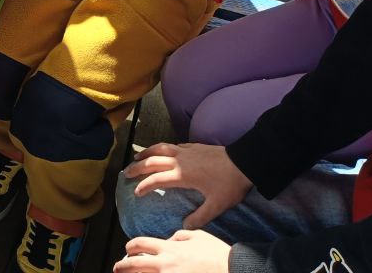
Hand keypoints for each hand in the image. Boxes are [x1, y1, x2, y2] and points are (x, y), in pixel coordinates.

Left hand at [113, 230, 231, 272]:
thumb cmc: (217, 254)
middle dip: (122, 266)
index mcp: (169, 249)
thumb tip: (169, 240)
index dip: (131, 247)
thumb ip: (179, 237)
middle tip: (117, 268)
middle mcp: (164, 265)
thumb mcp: (198, 236)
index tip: (128, 250)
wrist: (233, 271)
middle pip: (134, 265)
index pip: (140, 244)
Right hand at [124, 143, 251, 229]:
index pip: (156, 179)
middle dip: (137, 167)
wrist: (244, 162)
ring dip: (146, 153)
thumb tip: (184, 227)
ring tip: (137, 157)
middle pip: (152, 161)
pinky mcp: (193, 146)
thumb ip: (200, 217)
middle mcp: (179, 161)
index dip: (144, 186)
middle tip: (126, 173)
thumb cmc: (229, 185)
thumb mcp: (216, 206)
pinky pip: (172, 145)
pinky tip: (162, 151)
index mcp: (182, 175)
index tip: (136, 193)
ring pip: (160, 148)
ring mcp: (185, 151)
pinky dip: (161, 148)